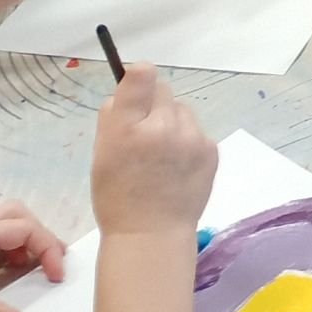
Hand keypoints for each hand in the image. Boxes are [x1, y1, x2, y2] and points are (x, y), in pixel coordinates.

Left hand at [0, 202, 65, 311]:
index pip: (26, 228)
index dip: (48, 248)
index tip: (56, 277)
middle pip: (16, 217)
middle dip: (38, 236)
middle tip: (49, 263)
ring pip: (2, 235)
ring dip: (21, 248)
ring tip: (30, 273)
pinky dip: (5, 262)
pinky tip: (3, 283)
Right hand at [91, 65, 215, 241]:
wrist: (151, 235)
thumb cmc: (117, 197)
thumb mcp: (101, 155)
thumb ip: (113, 119)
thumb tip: (123, 93)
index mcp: (127, 128)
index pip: (141, 76)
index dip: (138, 77)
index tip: (136, 84)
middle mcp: (163, 126)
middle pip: (163, 90)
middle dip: (153, 105)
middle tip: (144, 132)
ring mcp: (191, 137)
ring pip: (182, 111)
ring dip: (172, 123)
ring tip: (162, 155)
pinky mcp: (210, 150)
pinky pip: (196, 132)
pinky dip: (188, 142)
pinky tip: (178, 166)